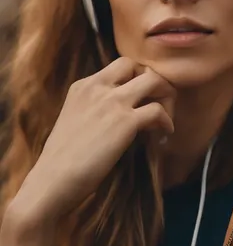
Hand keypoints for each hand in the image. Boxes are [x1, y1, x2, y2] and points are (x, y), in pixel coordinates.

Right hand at [8, 57, 174, 227]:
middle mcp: (98, 87)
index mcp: (83, 86)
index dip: (136, 78)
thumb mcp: (74, 119)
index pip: (119, 65)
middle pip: (138, 65)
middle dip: (154, 81)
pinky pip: (158, 111)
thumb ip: (95, 108)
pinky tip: (164, 135)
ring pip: (154, 81)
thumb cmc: (61, 160)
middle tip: (160, 102)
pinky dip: (167, 122)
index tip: (142, 97)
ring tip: (166, 118)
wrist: (53, 180)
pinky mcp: (125, 121)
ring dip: (166, 97)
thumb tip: (121, 114)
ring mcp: (112, 102)